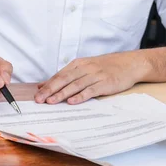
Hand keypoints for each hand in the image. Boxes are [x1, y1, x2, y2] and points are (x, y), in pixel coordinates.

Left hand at [34, 51, 149, 104]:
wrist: (130, 63)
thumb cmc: (104, 67)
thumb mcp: (84, 68)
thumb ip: (65, 76)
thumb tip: (43, 85)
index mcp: (78, 64)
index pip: (59, 76)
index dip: (47, 85)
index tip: (36, 95)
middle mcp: (85, 68)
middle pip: (64, 80)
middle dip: (50, 90)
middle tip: (39, 100)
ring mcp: (96, 75)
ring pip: (75, 85)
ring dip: (62, 94)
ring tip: (51, 101)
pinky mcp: (105, 83)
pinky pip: (91, 90)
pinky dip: (81, 96)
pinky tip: (72, 101)